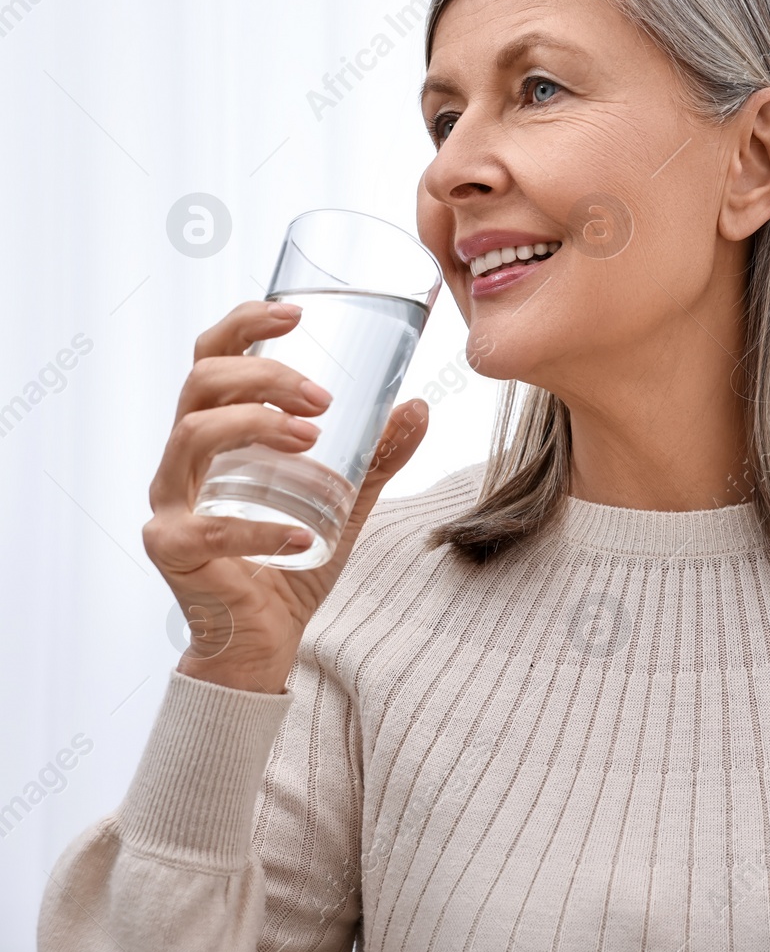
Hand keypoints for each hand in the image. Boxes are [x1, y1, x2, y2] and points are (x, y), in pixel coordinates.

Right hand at [142, 300, 429, 694]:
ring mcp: (171, 504)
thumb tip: (417, 406)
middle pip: (200, 385)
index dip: (244, 325)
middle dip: (264, 375)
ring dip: (255, 425)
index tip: (295, 314)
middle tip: (323, 397)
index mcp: (215, 435)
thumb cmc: (293, 561)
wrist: (266, 638)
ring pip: (191, 437)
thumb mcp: (345, 500)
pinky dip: (260, 529)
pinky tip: (300, 536)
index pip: (211, 359)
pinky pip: (208, 529)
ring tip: (311, 439)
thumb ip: (376, 457)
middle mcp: (183, 461)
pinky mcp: (174, 551)